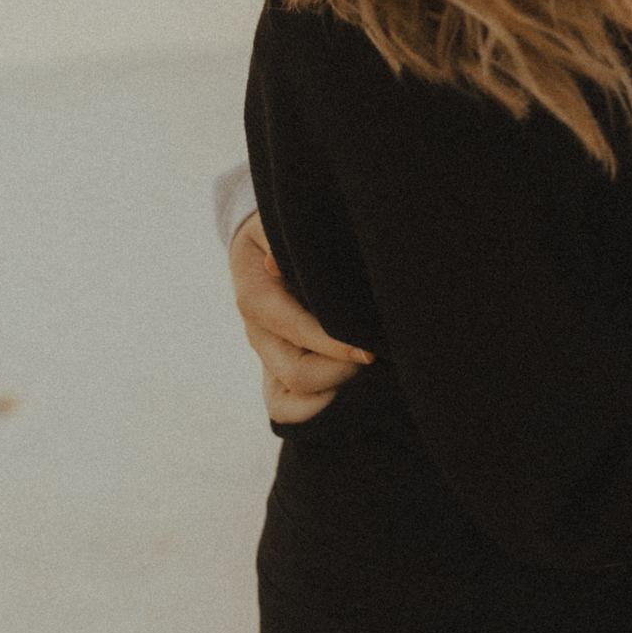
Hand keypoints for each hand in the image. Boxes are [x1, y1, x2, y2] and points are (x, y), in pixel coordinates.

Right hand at [229, 213, 372, 421]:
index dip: (334, 344)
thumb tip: (278, 261)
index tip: (370, 350)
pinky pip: (283, 405)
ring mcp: (267, 354)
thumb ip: (278, 239)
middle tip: (374, 355)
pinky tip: (344, 397)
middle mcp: (259, 333)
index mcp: (256, 297)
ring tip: (363, 374)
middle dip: (339, 371)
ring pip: (288, 398)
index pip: (295, 331)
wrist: (258, 244)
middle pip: (296, 374)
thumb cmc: (276, 228)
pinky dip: (311, 410)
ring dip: (330, 392)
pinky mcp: (276, 366)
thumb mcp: (271, 222)